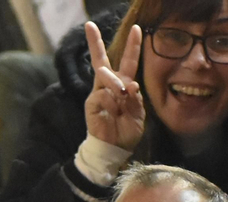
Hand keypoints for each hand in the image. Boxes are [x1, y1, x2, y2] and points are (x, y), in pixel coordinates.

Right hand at [83, 21, 144, 152]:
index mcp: (123, 85)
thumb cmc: (126, 131)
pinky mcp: (91, 104)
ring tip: (122, 94)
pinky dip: (111, 101)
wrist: (114, 149)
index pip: (128, 61)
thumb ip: (135, 97)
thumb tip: (130, 85)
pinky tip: (114, 111)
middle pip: (101, 60)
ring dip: (116, 83)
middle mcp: (108, 86)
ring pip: (105, 76)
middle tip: (89, 25)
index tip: (137, 28)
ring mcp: (98, 94)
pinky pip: (102, 95)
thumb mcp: (138, 112)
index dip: (133, 45)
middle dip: (95, 42)